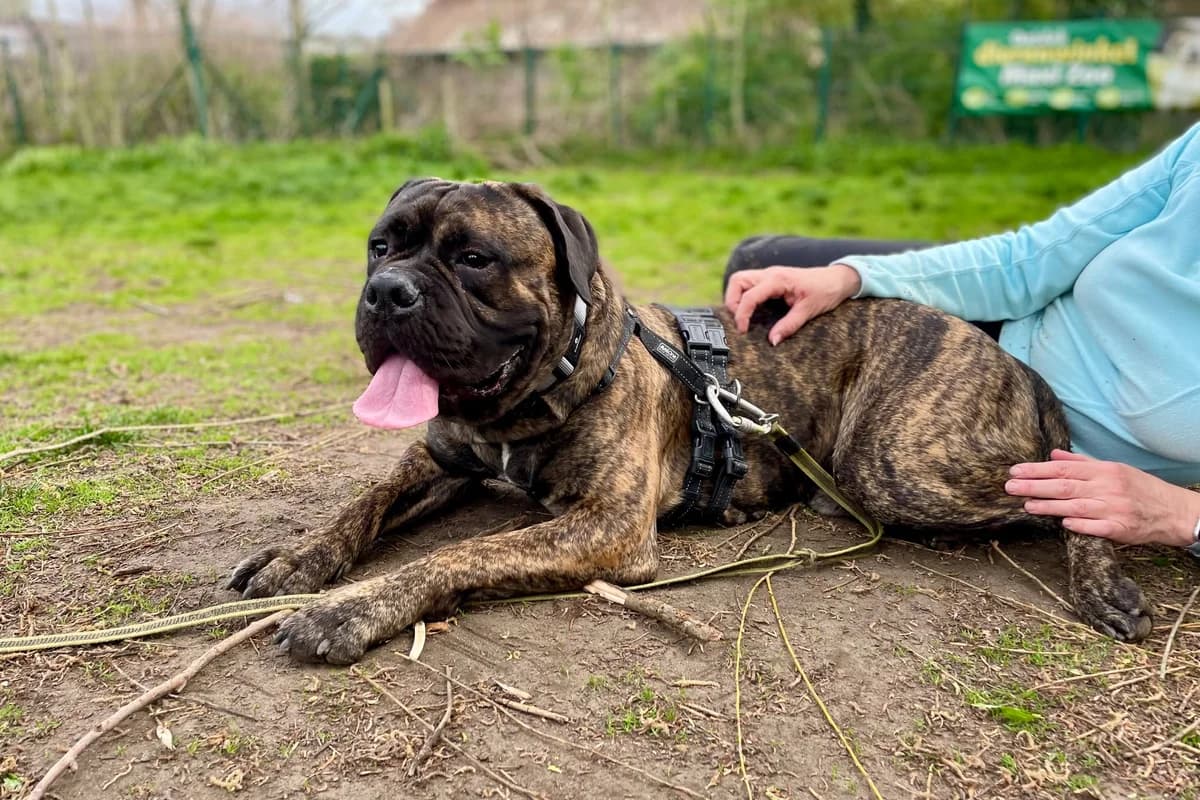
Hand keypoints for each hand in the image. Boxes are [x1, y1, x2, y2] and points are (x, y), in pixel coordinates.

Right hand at [724, 264, 862, 344]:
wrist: (838, 279)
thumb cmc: (826, 291)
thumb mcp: (809, 311)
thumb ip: (789, 326)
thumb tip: (772, 341)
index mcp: (778, 280)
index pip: (750, 295)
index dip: (742, 314)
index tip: (743, 330)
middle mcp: (770, 274)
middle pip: (737, 281)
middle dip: (732, 301)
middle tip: (739, 321)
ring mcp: (769, 275)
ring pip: (740, 280)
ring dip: (736, 297)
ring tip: (742, 316)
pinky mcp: (770, 279)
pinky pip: (749, 284)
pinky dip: (744, 296)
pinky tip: (751, 310)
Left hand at [1006, 449, 1199, 546]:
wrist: (1171, 511)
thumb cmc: (1137, 488)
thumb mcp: (1112, 469)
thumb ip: (1081, 463)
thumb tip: (1052, 455)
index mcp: (1104, 471)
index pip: (1064, 468)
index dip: (1037, 470)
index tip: (1015, 471)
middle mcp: (1107, 487)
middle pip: (1065, 486)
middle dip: (1034, 486)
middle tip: (1010, 487)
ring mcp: (1114, 508)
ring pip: (1076, 506)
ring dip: (1049, 506)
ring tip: (1027, 505)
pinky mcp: (1121, 529)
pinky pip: (1096, 527)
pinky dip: (1079, 525)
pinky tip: (1062, 522)